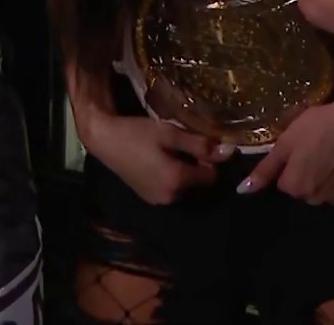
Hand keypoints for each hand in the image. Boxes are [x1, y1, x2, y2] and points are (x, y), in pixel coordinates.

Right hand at [80, 107, 234, 206]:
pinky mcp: (148, 198)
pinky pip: (172, 190)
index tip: (198, 143)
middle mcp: (170, 197)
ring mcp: (158, 200)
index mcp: (177, 181)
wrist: (104, 139)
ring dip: (185, 172)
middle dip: (197, 166)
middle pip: (199, 184)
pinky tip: (160, 160)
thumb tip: (229, 152)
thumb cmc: (137, 133)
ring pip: (186, 187)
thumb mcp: (170, 133)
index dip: (210, 159)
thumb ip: (200, 144)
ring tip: (171, 151)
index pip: (212, 176)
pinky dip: (173, 177)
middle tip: (183, 145)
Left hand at [236, 91, 333, 203]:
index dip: (289, 165)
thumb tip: (242, 191)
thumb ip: (264, 170)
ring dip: (322, 179)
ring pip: (321, 191)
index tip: (298, 149)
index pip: (283, 182)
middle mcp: (314, 200)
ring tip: (330, 155)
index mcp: (294, 188)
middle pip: (303, 189)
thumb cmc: (316, 128)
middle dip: (305, 175)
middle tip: (314, 149)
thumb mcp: (284, 144)